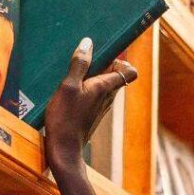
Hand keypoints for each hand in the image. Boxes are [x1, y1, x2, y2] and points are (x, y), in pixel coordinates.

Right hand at [44, 37, 137, 175]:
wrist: (63, 151)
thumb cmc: (65, 119)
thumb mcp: (68, 87)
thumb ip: (79, 65)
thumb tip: (88, 43)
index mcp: (105, 87)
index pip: (130, 71)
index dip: (123, 59)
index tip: (106, 52)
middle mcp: (107, 98)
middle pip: (116, 75)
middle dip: (104, 63)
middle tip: (84, 57)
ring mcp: (100, 108)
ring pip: (104, 85)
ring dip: (93, 75)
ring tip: (73, 71)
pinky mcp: (91, 115)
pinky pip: (94, 95)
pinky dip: (86, 88)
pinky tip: (68, 88)